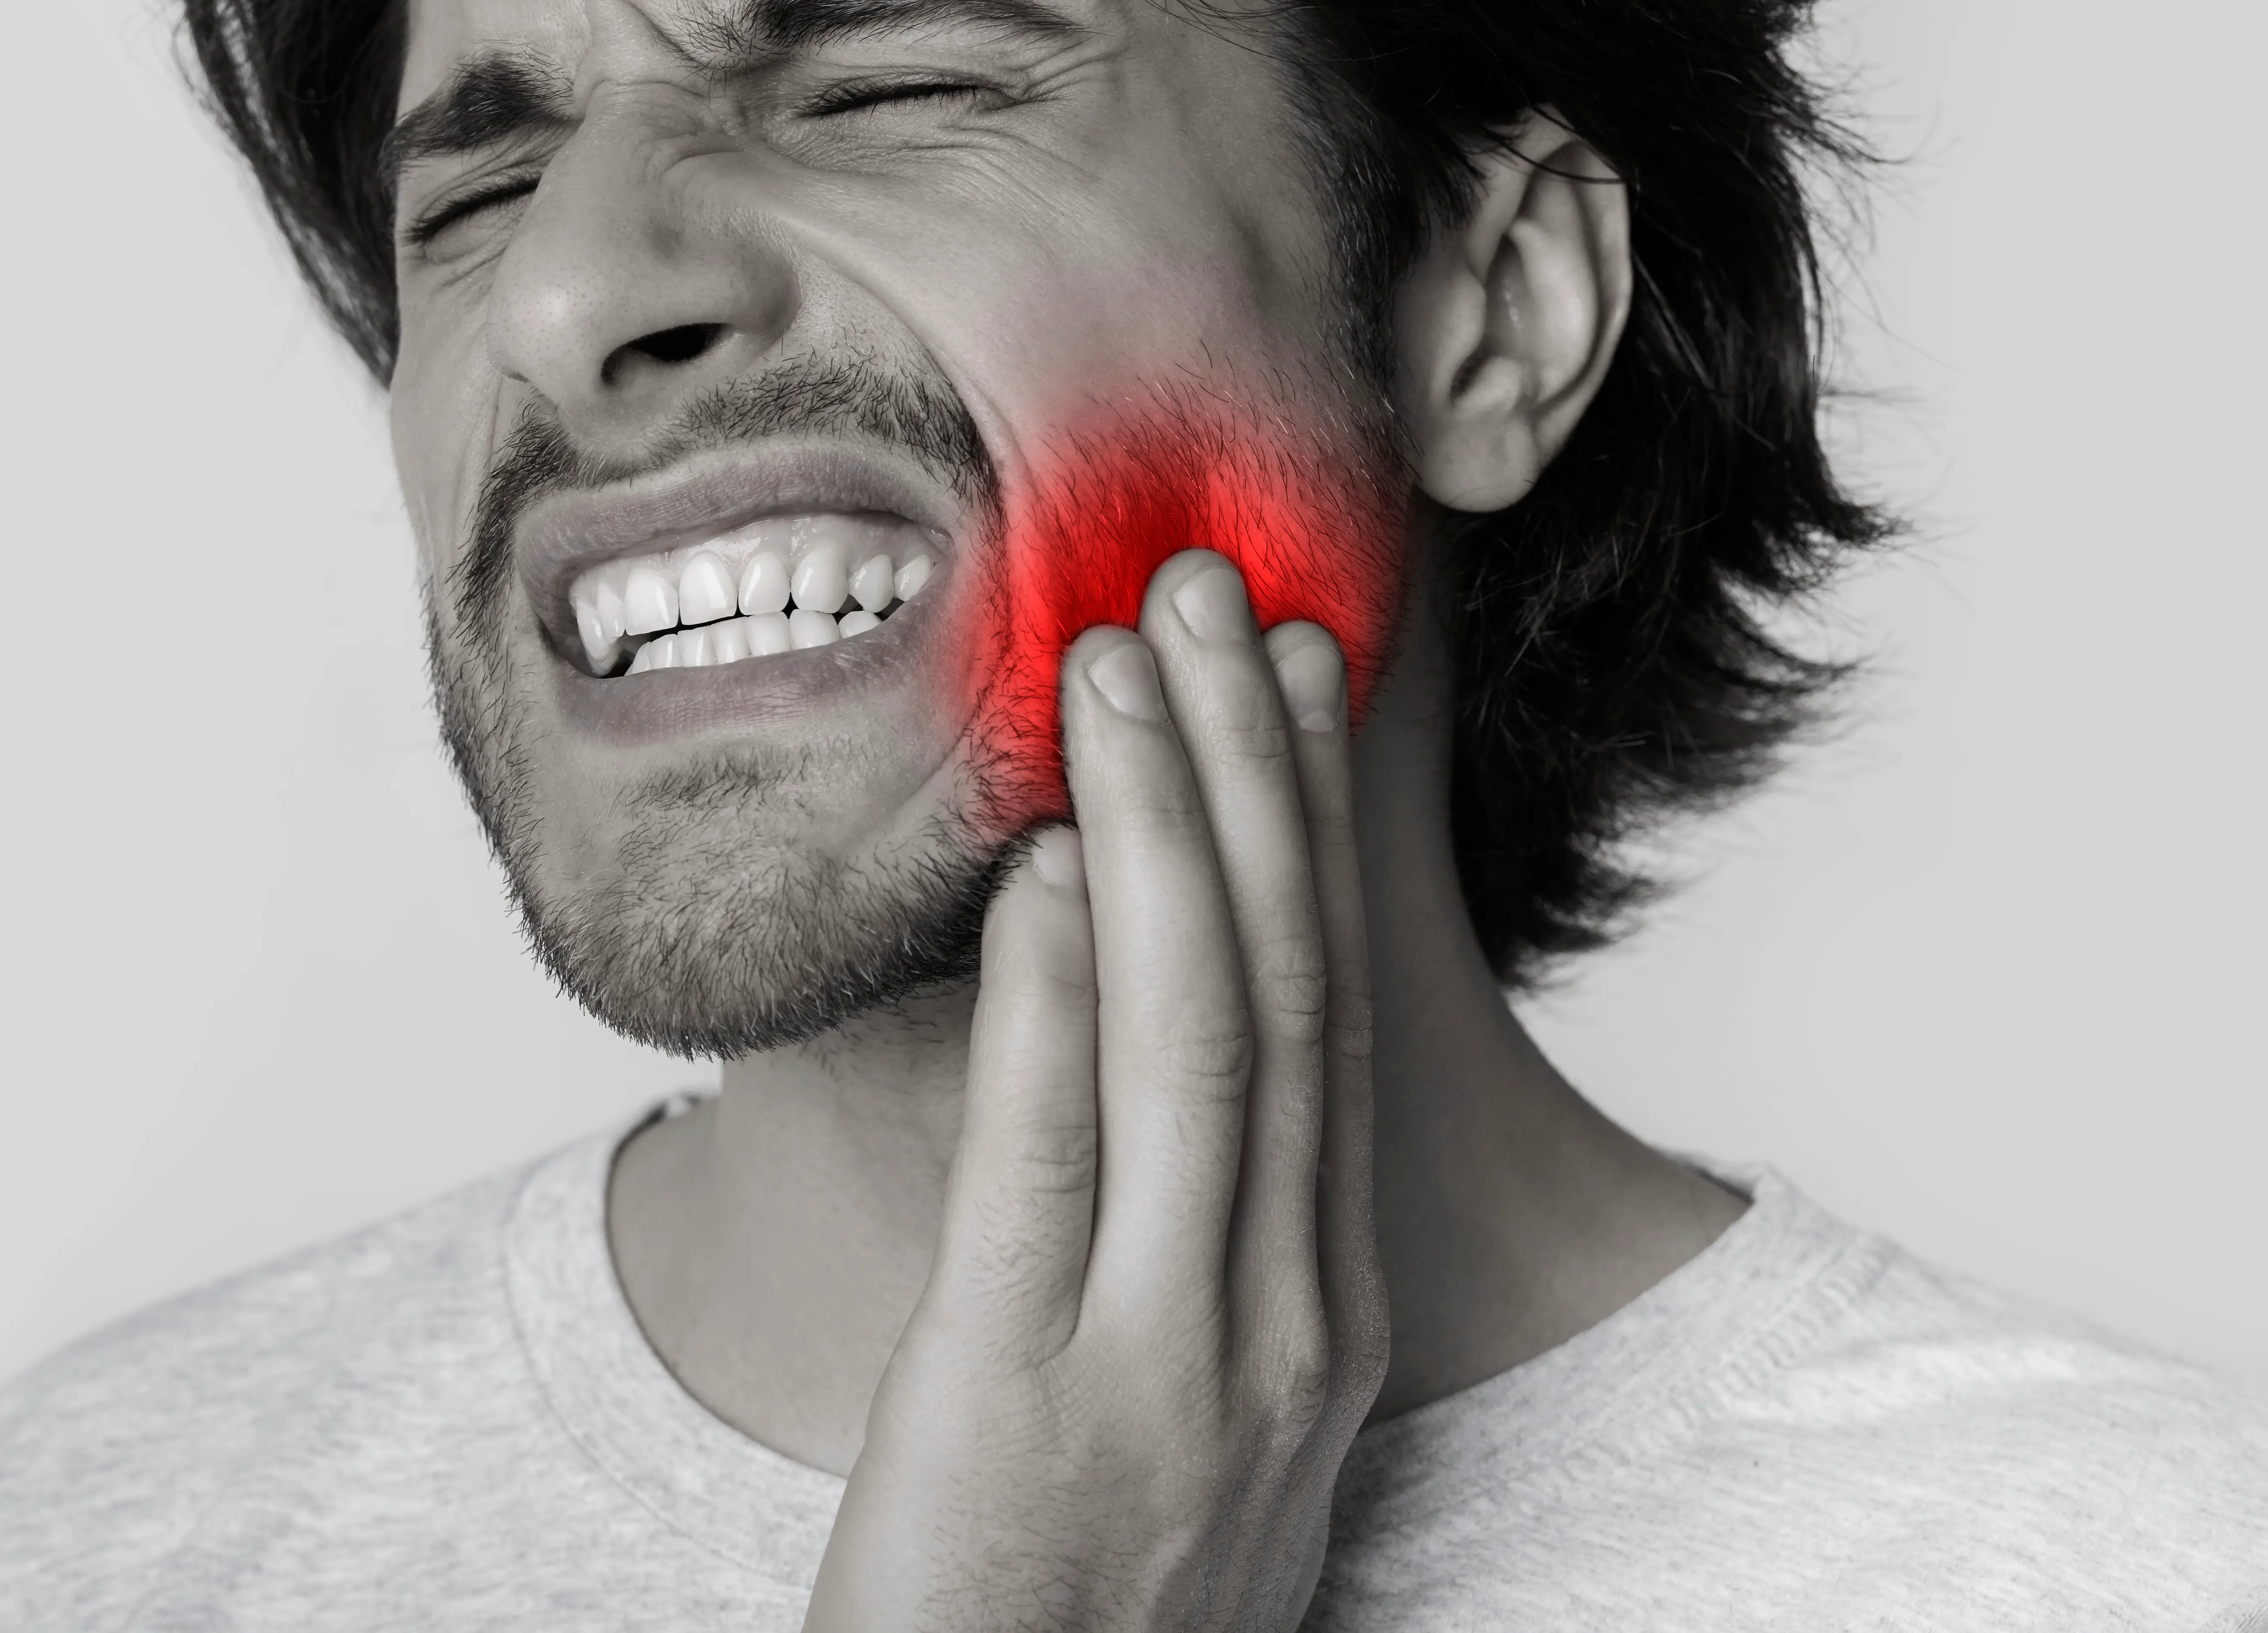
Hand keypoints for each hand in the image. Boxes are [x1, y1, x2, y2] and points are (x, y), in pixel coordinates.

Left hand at [804, 550, 1388, 1631]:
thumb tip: (1121, 1035)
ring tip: (1126, 667)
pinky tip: (1037, 864)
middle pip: (1283, 997)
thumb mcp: (1183, 1413)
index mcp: (1316, 1318)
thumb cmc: (1084, 1595)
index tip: (1282, 681)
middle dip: (1249, 779)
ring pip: (1198, 1046)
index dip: (1305, 836)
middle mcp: (1283, 1326)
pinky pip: (1054, 1160)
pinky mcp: (1031, 1403)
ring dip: (1163, 835)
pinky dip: (1051, 993)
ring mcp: (1176, 1368)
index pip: (1326, 1027)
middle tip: (1214, 594)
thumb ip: (1187, 1245)